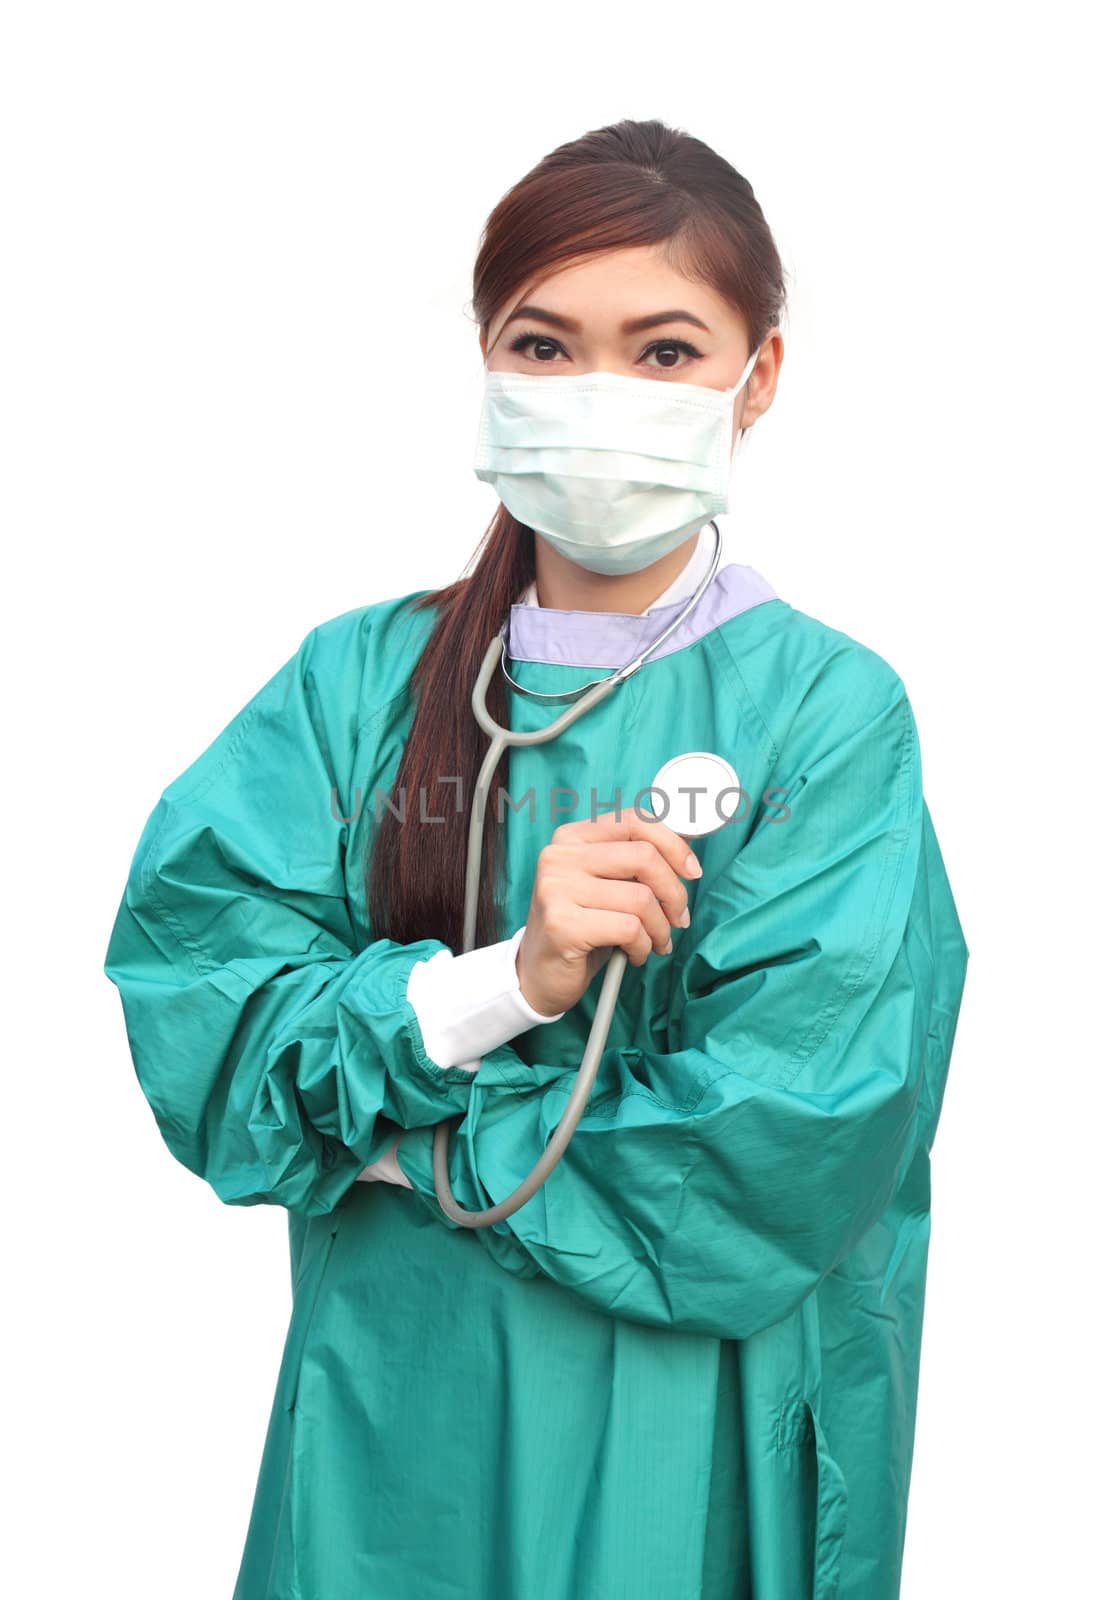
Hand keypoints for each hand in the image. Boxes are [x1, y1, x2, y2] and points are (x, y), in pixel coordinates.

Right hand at [515, 806, 702, 1017]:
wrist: (538, 974)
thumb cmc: (582, 927)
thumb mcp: (606, 886)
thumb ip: (635, 864)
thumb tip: (686, 851)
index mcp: (571, 838)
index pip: (635, 821)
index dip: (674, 845)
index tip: (692, 871)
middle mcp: (559, 857)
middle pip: (644, 857)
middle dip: (674, 893)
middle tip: (678, 918)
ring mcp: (557, 889)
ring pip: (641, 898)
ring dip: (660, 928)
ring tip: (655, 942)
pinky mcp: (562, 924)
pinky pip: (628, 929)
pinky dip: (643, 946)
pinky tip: (634, 954)